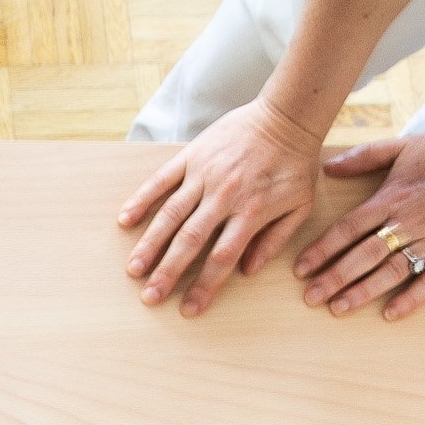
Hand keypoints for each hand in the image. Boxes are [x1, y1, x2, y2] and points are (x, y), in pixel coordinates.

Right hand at [118, 96, 326, 315]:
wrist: (288, 115)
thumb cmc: (296, 164)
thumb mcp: (300, 206)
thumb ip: (275, 240)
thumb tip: (249, 271)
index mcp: (251, 212)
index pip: (223, 258)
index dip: (204, 286)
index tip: (188, 309)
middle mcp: (224, 196)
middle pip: (190, 241)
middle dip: (168, 272)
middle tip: (149, 298)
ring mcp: (204, 175)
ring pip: (171, 214)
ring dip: (150, 244)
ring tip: (133, 270)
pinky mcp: (192, 156)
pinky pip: (162, 180)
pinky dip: (142, 199)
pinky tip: (125, 219)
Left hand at [294, 132, 424, 322]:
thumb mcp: (403, 146)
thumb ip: (364, 156)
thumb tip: (328, 166)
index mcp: (391, 198)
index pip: (348, 228)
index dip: (322, 250)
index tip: (301, 269)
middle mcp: (407, 223)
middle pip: (363, 255)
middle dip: (334, 278)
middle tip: (310, 298)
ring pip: (391, 271)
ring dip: (363, 291)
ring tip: (338, 308)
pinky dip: (411, 298)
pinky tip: (390, 314)